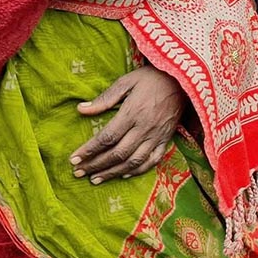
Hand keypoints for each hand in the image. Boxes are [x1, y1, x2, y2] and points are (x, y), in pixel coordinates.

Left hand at [70, 65, 184, 183]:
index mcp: (133, 113)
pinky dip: (138, 171)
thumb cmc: (152, 78)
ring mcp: (157, 136)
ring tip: (96, 179)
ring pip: (133, 162)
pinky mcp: (166, 139)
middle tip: (79, 172)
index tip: (74, 159)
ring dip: (113, 173)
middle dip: (96, 165)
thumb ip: (105, 98)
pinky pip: (153, 160)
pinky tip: (124, 174)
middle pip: (117, 153)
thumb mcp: (127, 81)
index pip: (107, 137)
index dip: (89, 151)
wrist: (183, 80)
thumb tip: (81, 109)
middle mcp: (144, 128)